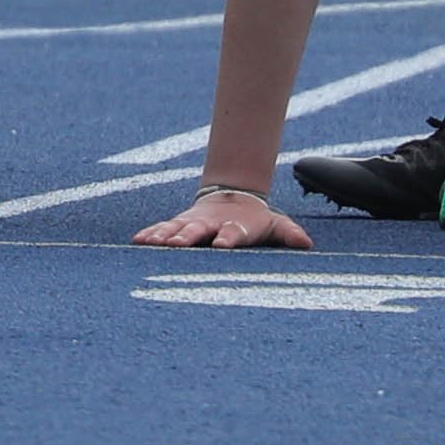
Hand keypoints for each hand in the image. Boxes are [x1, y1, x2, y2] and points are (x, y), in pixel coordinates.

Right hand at [133, 181, 313, 250]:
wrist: (233, 198)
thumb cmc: (256, 221)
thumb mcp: (275, 225)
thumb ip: (289, 233)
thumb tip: (306, 243)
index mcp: (235, 226)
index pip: (232, 234)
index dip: (228, 238)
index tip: (221, 245)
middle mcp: (210, 225)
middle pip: (198, 231)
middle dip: (187, 237)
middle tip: (177, 245)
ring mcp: (192, 224)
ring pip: (176, 229)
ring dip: (163, 236)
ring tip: (149, 243)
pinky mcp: (179, 225)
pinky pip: (162, 229)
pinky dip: (150, 234)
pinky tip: (137, 240)